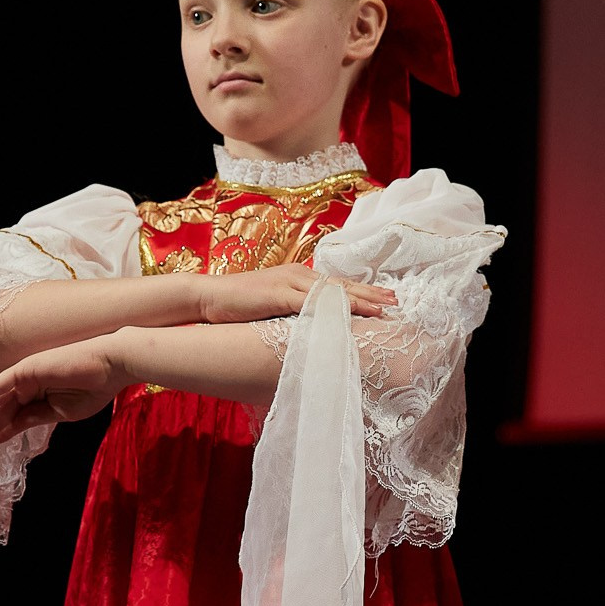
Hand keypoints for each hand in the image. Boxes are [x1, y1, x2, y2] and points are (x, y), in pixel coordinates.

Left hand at [0, 335, 128, 450]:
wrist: (111, 366)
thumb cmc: (95, 388)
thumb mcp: (63, 412)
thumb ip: (36, 417)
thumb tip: (16, 425)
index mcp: (42, 395)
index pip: (16, 416)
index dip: (1, 431)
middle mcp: (31, 384)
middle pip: (2, 409)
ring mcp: (28, 375)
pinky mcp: (27, 368)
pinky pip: (1, 385)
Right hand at [195, 264, 395, 323]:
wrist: (208, 298)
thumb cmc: (238, 307)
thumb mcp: (272, 309)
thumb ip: (294, 314)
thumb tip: (313, 330)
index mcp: (299, 278)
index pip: (337, 286)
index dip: (363, 293)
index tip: (387, 300)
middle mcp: (299, 275)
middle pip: (342, 286)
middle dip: (371, 294)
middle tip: (397, 302)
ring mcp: (289, 282)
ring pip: (332, 292)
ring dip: (359, 300)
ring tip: (383, 308)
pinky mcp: (278, 293)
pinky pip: (311, 301)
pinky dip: (332, 308)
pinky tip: (348, 314)